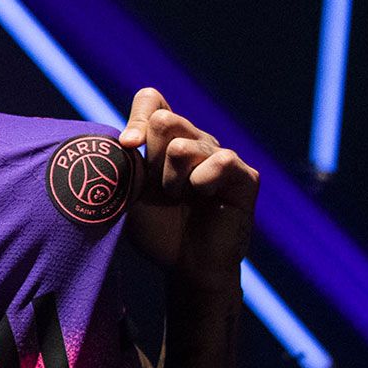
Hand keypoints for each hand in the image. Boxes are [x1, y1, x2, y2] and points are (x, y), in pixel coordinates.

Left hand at [117, 87, 258, 290]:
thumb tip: (123, 140)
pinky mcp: (244, 176)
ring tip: (179, 199)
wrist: (187, 267)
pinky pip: (221, 161)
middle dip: (153, 159)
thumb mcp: (130, 196)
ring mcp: (220, 156)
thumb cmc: (157, 230)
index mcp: (165, 141)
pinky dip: (203, 180)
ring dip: (173, 180)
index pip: (152, 100)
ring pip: (185, 146)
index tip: (128, 145)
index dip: (138, 118)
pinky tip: (204, 196)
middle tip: (162, 189)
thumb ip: (124, 165)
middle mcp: (194, 142)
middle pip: (165, 120)